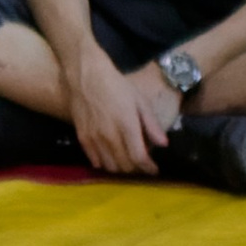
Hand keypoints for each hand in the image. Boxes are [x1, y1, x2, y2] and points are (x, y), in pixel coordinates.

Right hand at [69, 48, 173, 175]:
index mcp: (127, 126)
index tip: (154, 170)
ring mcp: (94, 138)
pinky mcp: (82, 138)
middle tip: (142, 162)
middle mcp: (110, 136)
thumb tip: (163, 144)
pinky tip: (110, 156)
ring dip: (121, 167)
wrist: (86, 76)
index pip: (139, 157)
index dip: (148, 168)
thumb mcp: (140, 101)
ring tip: (127, 160)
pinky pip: (95, 161)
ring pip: (110, 166)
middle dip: (136, 168)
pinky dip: (105, 163)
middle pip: (125, 165)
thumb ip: (152, 124)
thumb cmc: (117, 86)